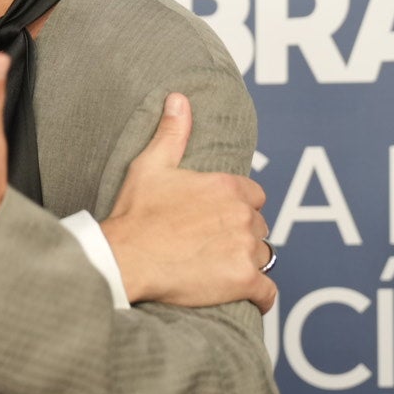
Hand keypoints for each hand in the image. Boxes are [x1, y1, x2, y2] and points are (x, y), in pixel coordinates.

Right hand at [100, 93, 275, 312]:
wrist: (125, 257)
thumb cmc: (136, 213)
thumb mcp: (151, 166)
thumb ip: (172, 133)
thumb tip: (179, 99)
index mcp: (226, 186)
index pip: (254, 196)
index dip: (237, 206)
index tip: (217, 218)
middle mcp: (242, 215)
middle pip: (258, 226)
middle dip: (241, 234)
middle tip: (213, 244)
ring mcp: (245, 249)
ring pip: (263, 256)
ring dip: (247, 262)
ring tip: (221, 267)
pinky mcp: (243, 280)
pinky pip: (268, 290)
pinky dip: (260, 294)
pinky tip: (247, 294)